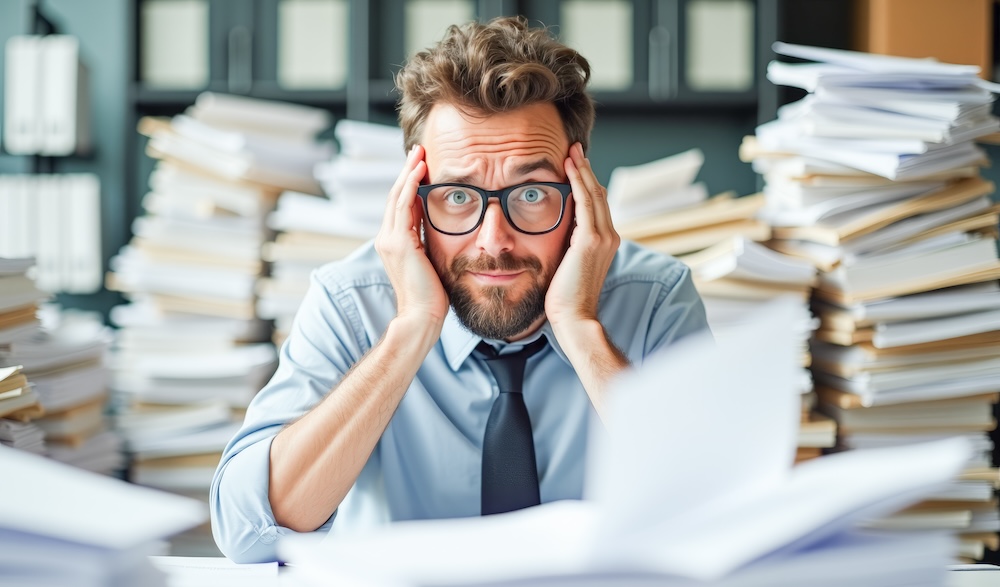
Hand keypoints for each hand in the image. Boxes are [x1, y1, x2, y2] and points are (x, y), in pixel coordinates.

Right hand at [374, 145, 449, 328]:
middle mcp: (387, 239)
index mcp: (394, 243)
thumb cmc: (432, 297)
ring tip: (419, 153)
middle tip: (419, 149)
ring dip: (408, 172)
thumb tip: (444, 228)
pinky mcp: (398, 243)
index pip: (400, 205)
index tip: (421, 165)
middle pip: (395, 195)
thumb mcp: (432, 261)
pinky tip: (420, 171)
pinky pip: (402, 206)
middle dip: (407, 171)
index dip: (409, 183)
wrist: (423, 317)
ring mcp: (389, 241)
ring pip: (397, 196)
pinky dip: (410, 186)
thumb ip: (430, 243)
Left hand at [545, 143, 620, 328]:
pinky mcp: (591, 240)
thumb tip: (557, 231)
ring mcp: (603, 237)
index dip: (587, 182)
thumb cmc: (565, 298)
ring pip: (594, 193)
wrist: (574, 318)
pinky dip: (578, 182)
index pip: (597, 204)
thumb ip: (568, 245)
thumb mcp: (568, 264)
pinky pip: (585, 202)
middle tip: (574, 148)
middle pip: (599, 193)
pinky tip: (569, 167)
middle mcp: (609, 236)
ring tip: (572, 151)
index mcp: (605, 242)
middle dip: (586, 169)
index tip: (574, 165)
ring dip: (582, 170)